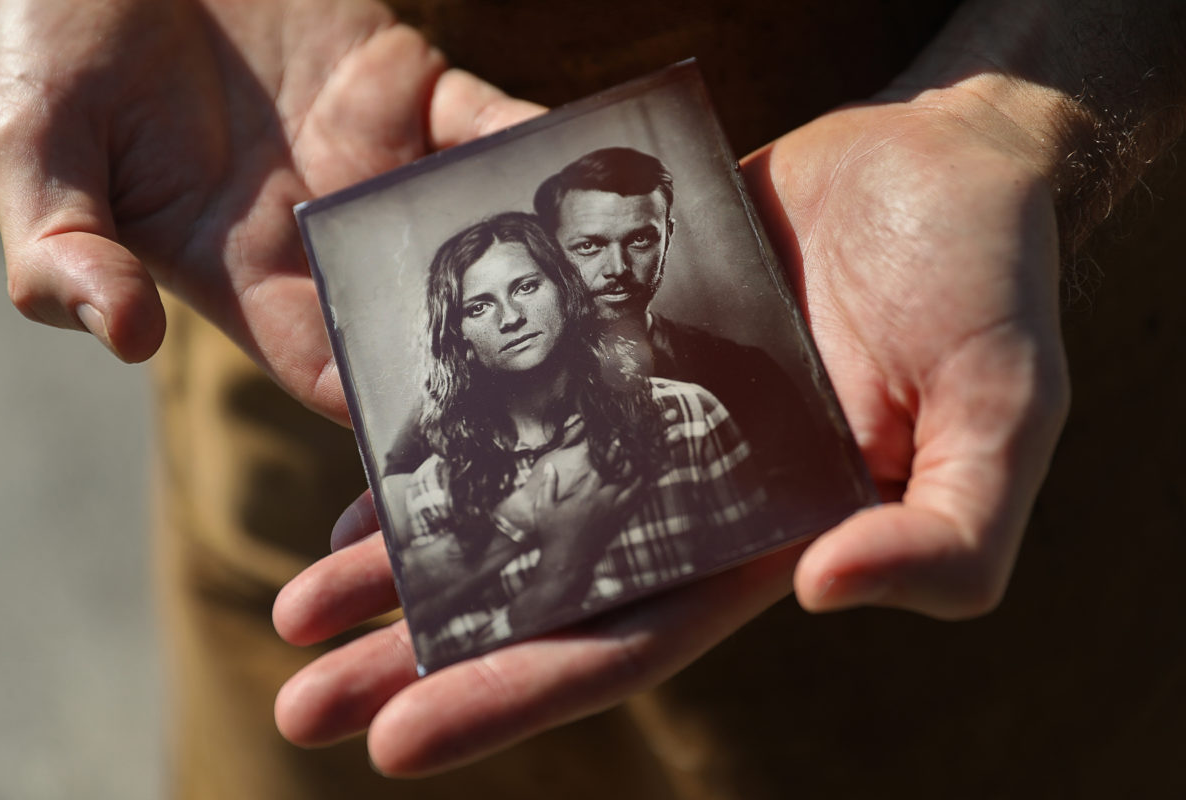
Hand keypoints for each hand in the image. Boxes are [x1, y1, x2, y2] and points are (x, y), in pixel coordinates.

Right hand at [0, 0, 540, 421]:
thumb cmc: (58, 32)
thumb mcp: (33, 147)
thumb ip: (65, 248)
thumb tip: (122, 338)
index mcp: (239, 271)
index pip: (328, 370)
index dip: (385, 414)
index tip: (453, 452)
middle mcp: (320, 233)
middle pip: (424, 315)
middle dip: (490, 357)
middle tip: (572, 392)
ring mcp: (373, 161)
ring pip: (471, 228)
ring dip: (535, 259)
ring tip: (610, 298)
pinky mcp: (409, 87)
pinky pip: (489, 126)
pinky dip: (536, 147)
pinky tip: (590, 171)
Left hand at [273, 81, 1068, 772]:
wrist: (941, 166)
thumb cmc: (987, 291)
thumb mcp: (1001, 416)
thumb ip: (945, 532)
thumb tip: (826, 592)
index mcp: (762, 540)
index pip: (623, 640)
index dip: (513, 693)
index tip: (395, 739)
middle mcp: (688, 495)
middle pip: (534, 596)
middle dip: (421, 655)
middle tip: (303, 700)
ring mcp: (644, 419)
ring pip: (506, 508)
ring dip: (403, 563)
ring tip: (298, 608)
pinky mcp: (618, 342)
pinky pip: (515, 405)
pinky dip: (446, 449)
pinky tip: (366, 490)